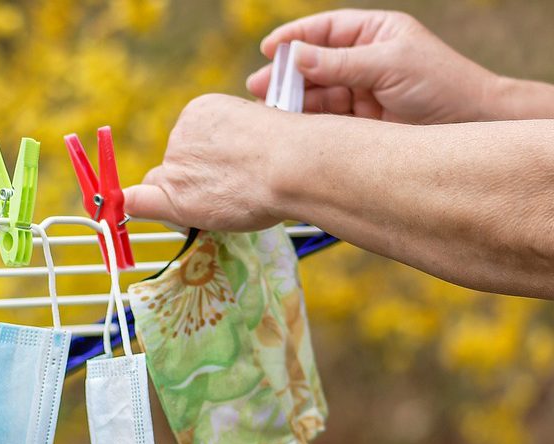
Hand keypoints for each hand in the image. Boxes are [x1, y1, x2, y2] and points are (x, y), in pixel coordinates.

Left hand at [123, 94, 293, 231]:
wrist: (293, 164)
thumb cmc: (292, 150)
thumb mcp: (260, 127)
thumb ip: (233, 142)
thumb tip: (230, 159)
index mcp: (202, 110)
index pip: (190, 142)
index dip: (204, 161)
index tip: (227, 170)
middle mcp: (181, 132)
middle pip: (175, 164)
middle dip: (192, 179)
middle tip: (232, 190)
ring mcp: (175, 162)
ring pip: (166, 186)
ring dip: (186, 197)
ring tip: (229, 200)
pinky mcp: (173, 192)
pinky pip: (139, 200)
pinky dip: (135, 206)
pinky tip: (127, 210)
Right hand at [246, 10, 499, 123]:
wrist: (472, 124)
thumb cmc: (441, 84)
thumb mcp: (388, 65)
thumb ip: (339, 62)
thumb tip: (294, 56)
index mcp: (374, 33)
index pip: (325, 30)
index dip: (295, 38)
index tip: (269, 48)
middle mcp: (363, 60)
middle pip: (313, 63)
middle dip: (285, 74)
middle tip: (258, 86)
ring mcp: (360, 91)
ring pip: (315, 93)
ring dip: (291, 101)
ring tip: (267, 111)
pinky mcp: (359, 122)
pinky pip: (325, 118)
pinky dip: (306, 122)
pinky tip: (289, 127)